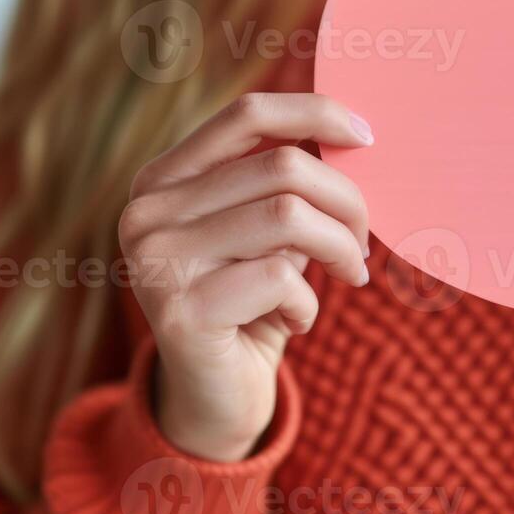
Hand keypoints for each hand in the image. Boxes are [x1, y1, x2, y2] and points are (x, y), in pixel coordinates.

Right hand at [118, 93, 373, 461]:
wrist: (217, 399)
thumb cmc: (254, 301)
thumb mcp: (268, 232)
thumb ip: (288, 183)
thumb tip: (352, 134)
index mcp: (163, 179)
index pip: (247, 115)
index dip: (315, 114)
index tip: (366, 136)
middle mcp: (147, 212)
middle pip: (282, 166)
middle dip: (346, 201)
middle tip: (363, 241)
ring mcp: (155, 261)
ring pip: (288, 215)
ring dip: (338, 247)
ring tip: (348, 272)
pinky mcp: (178, 312)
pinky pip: (280, 278)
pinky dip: (309, 301)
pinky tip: (298, 321)